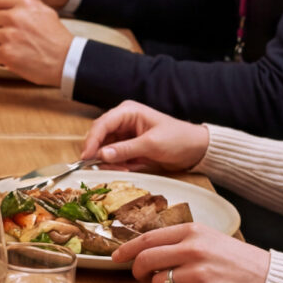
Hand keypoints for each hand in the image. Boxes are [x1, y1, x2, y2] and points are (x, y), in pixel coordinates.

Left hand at [0, 0, 73, 86]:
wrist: (66, 60)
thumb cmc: (56, 38)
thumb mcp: (45, 12)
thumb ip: (24, 5)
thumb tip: (5, 3)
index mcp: (25, 4)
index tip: (2, 18)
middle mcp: (15, 17)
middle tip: (9, 36)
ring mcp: (10, 35)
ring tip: (11, 47)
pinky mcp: (7, 53)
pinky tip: (10, 57)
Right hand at [80, 100, 208, 172]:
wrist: (196, 149)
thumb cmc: (178, 139)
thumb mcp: (152, 144)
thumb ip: (126, 149)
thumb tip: (101, 155)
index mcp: (128, 112)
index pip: (102, 124)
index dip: (91, 141)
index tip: (86, 157)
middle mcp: (123, 122)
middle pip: (100, 138)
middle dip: (100, 154)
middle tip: (104, 168)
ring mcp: (125, 136)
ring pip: (105, 150)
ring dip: (110, 162)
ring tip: (123, 170)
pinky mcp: (129, 149)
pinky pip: (115, 158)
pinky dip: (117, 166)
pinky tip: (127, 170)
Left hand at [112, 222, 269, 282]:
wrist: (267, 277)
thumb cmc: (234, 258)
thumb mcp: (207, 238)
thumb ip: (178, 241)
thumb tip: (145, 250)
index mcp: (191, 231)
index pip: (147, 239)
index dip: (127, 249)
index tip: (117, 257)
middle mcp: (192, 249)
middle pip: (146, 261)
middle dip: (137, 272)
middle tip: (141, 277)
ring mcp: (198, 272)